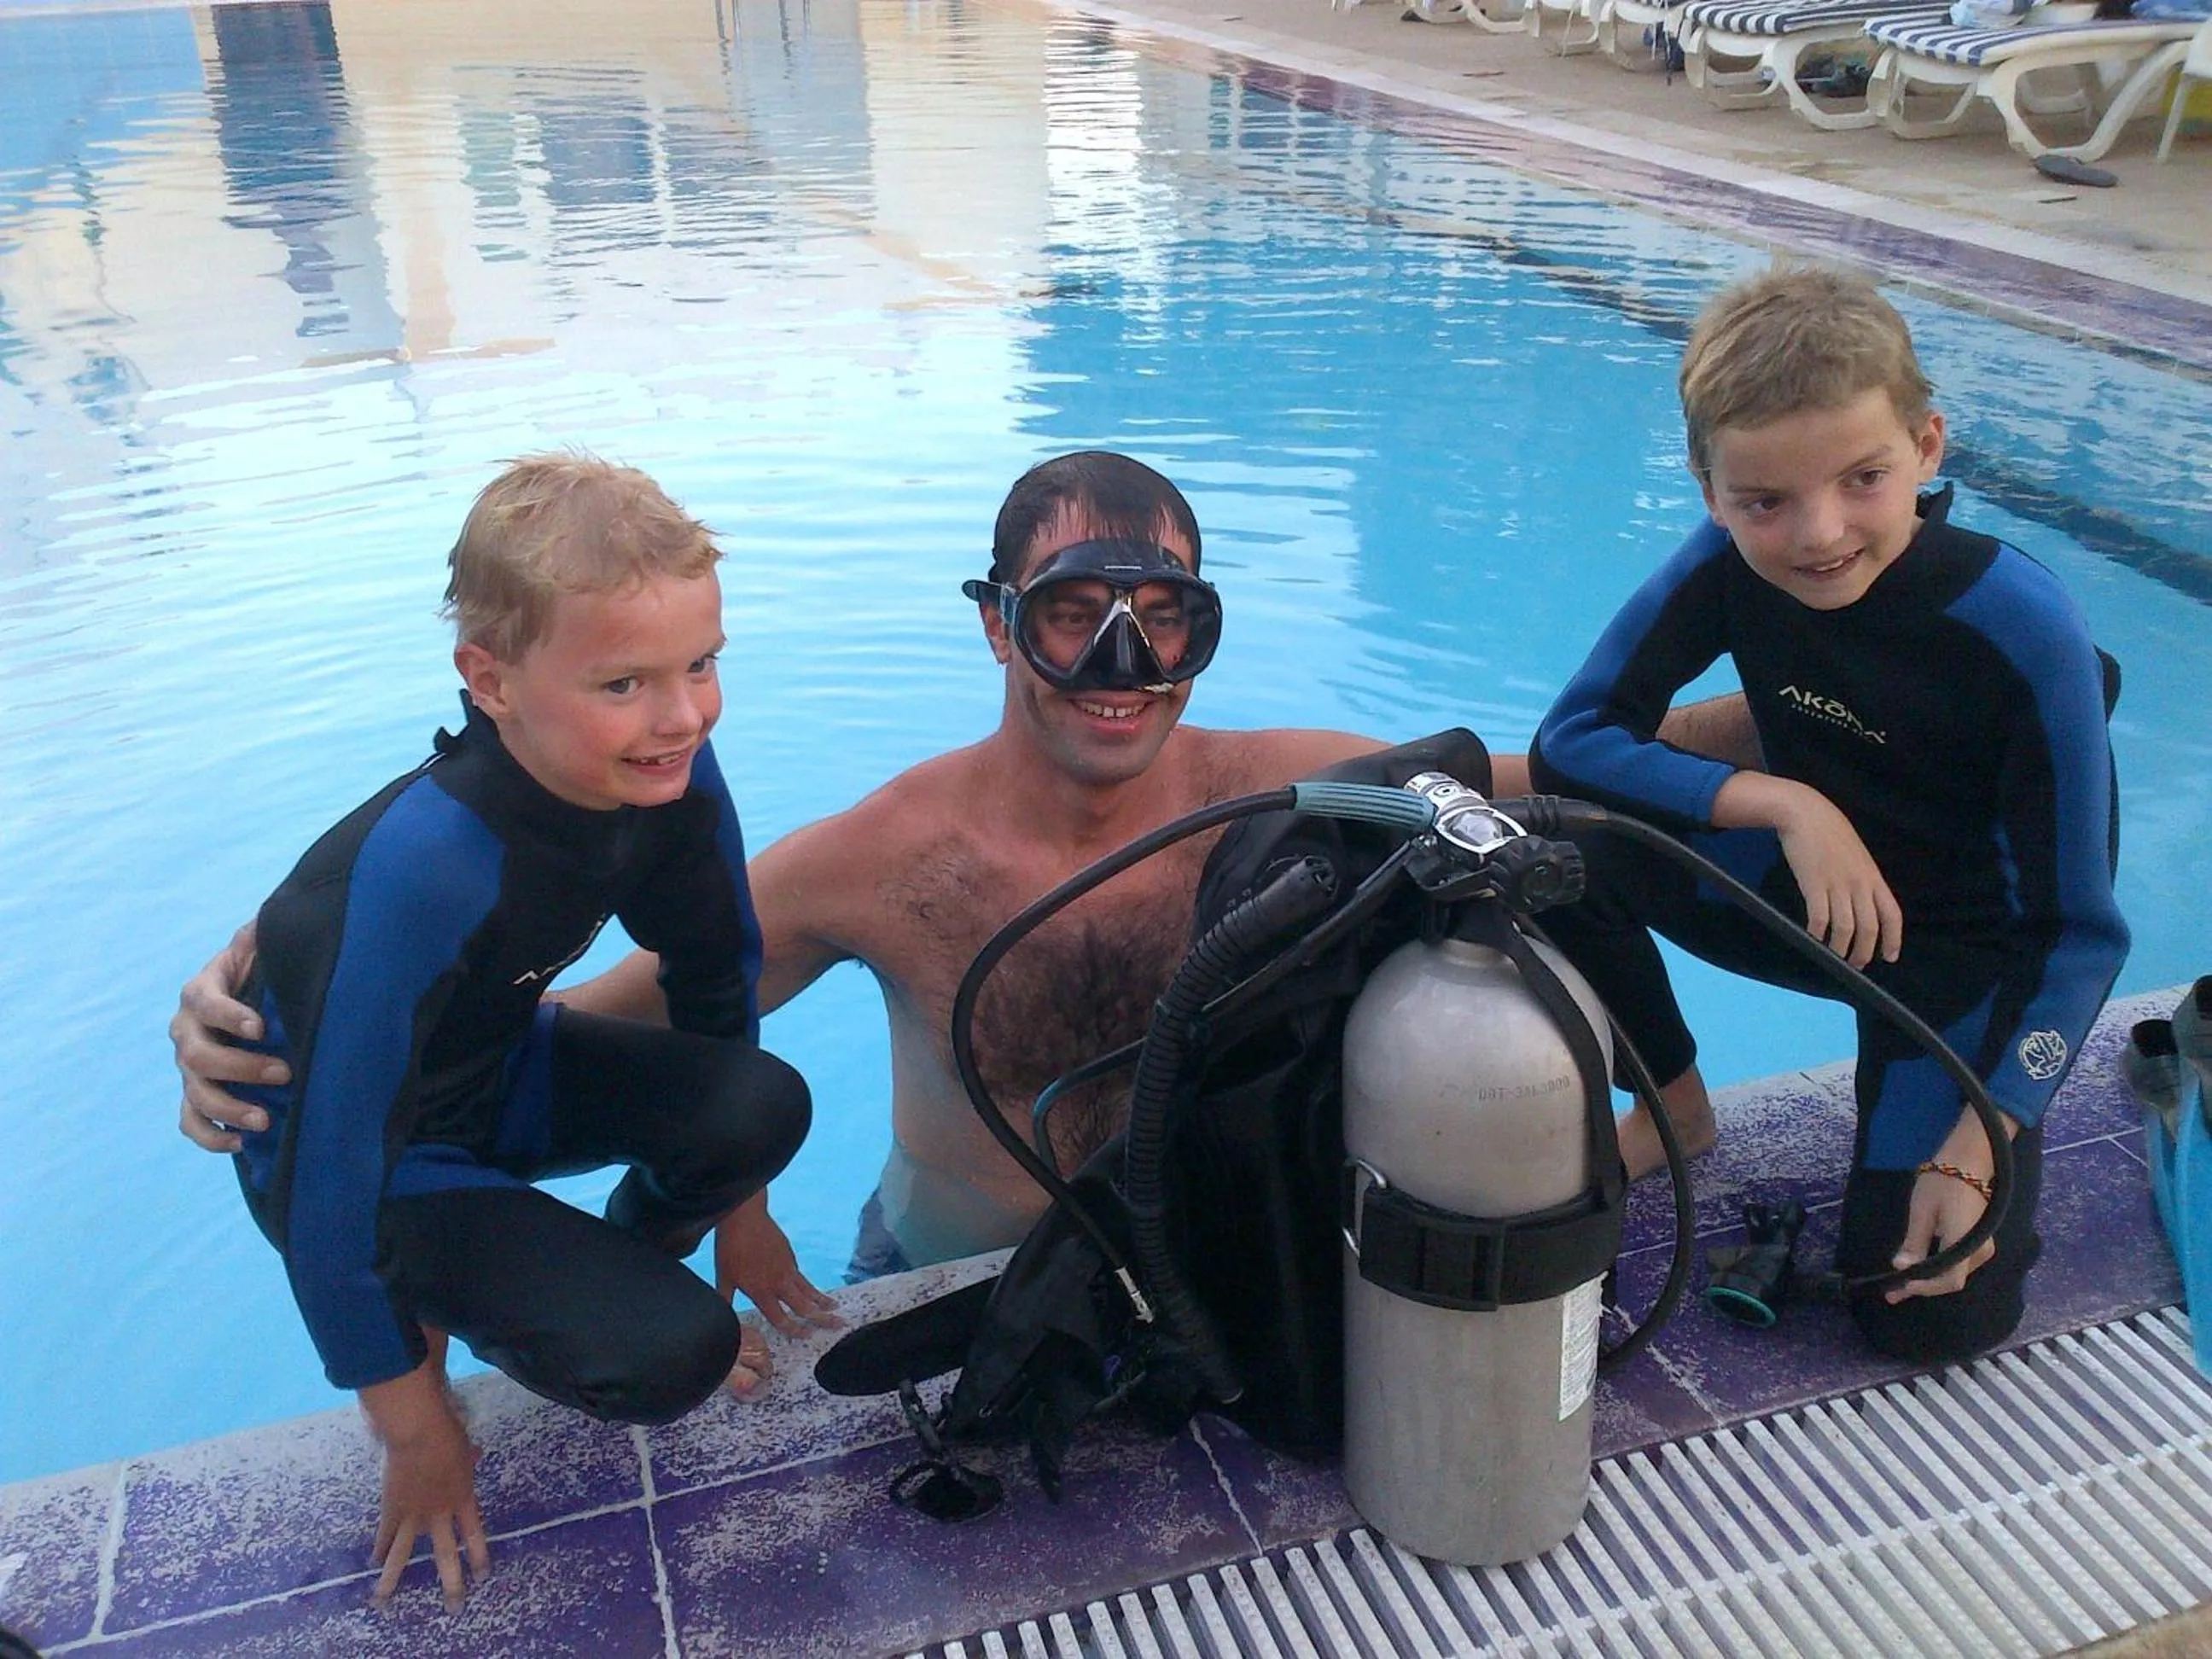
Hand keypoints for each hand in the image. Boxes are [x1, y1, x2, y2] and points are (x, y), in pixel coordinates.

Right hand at [172, 922, 288, 1150]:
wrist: (255, 995)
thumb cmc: (264, 969)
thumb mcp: (264, 946)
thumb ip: (263, 935)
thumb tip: (271, 923)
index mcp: (200, 992)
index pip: (205, 1002)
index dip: (228, 1015)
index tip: (261, 1027)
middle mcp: (187, 1030)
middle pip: (199, 1055)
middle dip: (241, 1067)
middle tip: (284, 1072)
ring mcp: (188, 1066)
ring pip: (195, 1094)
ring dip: (229, 1109)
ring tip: (265, 1120)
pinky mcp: (197, 1092)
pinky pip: (191, 1120)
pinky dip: (211, 1136)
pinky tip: (240, 1143)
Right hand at [360, 1360, 490, 1610]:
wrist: (420, 1432)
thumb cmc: (448, 1435)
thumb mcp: (466, 1450)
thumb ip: (470, 1460)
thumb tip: (478, 1454)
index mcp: (464, 1500)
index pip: (474, 1536)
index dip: (479, 1557)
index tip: (482, 1577)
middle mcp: (441, 1514)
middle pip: (446, 1556)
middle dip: (451, 1584)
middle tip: (455, 1607)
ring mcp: (414, 1515)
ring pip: (403, 1555)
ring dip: (391, 1581)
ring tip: (382, 1603)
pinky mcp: (392, 1510)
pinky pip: (385, 1535)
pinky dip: (379, 1549)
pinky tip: (374, 1563)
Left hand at [714, 1192, 841, 1351]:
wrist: (744, 1218)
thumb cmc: (730, 1247)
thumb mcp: (723, 1277)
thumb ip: (725, 1299)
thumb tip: (720, 1315)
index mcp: (761, 1291)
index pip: (781, 1318)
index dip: (795, 1330)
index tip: (807, 1335)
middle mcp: (778, 1282)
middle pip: (805, 1306)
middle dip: (823, 1318)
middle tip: (838, 1324)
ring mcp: (787, 1267)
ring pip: (809, 1289)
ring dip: (823, 1301)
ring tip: (835, 1307)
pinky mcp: (790, 1255)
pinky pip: (802, 1275)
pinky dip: (809, 1285)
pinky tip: (812, 1290)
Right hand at [1728, 776, 1902, 969]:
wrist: (1806, 814)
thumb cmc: (1830, 834)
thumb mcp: (1856, 857)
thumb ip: (1861, 880)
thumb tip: (1861, 906)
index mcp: (1873, 877)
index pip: (1891, 915)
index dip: (1893, 939)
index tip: (1889, 957)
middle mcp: (1859, 883)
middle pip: (1869, 927)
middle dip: (1864, 951)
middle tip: (1856, 965)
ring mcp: (1837, 884)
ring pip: (1845, 927)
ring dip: (1840, 948)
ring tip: (1834, 956)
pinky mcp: (1814, 884)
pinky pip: (1819, 918)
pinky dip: (1817, 933)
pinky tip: (1813, 938)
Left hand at [1885, 1106, 2017, 1303]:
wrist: (1968, 1161)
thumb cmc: (1943, 1181)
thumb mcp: (1923, 1210)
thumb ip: (1915, 1242)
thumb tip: (1901, 1268)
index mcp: (1967, 1241)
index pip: (1950, 1280)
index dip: (1925, 1288)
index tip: (1899, 1287)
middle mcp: (1980, 1250)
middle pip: (1952, 1280)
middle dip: (1922, 1286)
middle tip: (1892, 1292)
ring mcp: (1983, 1248)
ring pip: (1954, 1274)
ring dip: (1928, 1279)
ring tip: (1899, 1284)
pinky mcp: (1979, 1243)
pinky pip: (1958, 1264)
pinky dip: (1937, 1269)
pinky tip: (1917, 1269)